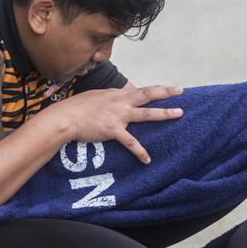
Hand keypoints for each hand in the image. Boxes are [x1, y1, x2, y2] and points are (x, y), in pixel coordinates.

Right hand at [51, 84, 183, 164]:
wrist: (66, 118)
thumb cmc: (77, 107)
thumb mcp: (96, 96)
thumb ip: (110, 97)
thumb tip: (117, 96)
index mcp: (116, 94)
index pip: (140, 90)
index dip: (156, 89)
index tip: (170, 88)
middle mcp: (120, 102)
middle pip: (147, 94)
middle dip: (165, 92)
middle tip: (181, 91)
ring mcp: (118, 116)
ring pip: (146, 113)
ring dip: (164, 114)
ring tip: (179, 114)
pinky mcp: (113, 130)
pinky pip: (130, 142)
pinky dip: (140, 151)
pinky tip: (147, 159)